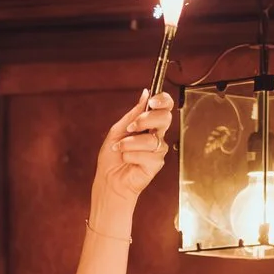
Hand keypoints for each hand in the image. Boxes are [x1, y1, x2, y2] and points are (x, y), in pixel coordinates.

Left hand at [90, 93, 172, 225]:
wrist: (108, 180)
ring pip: (151, 140)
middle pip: (165, 118)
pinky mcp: (156, 164)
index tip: (152, 101)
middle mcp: (156, 136)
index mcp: (149, 125)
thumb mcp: (118, 130)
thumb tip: (145, 94)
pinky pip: (147, 155)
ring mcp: (158, 150)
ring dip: (130, 144)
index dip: (163, 101)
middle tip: (132, 127)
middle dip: (146, 120)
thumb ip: (133, 113)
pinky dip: (131, 156)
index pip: (164, 108)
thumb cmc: (112, 157)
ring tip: (120, 150)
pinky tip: (127, 161)